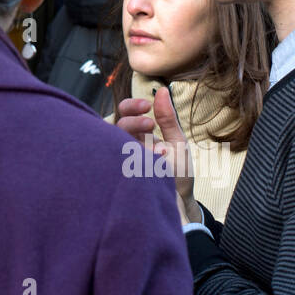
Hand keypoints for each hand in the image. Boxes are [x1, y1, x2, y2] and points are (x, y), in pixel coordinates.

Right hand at [115, 87, 197, 225]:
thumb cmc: (177, 174)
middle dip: (132, 118)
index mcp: (139, 135)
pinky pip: (118, 160)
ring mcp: (123, 161)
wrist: (180, 204)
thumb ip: (168, 118)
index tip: (147, 105)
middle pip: (118, 123)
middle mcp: (127, 146)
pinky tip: (157, 160)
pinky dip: (140, 157)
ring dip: (133, 135)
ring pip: (114, 138)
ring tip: (156, 143)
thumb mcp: (177, 142)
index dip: (132, 106)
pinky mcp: (122, 175)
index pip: (125, 113)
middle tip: (150, 123)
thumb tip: (161, 89)